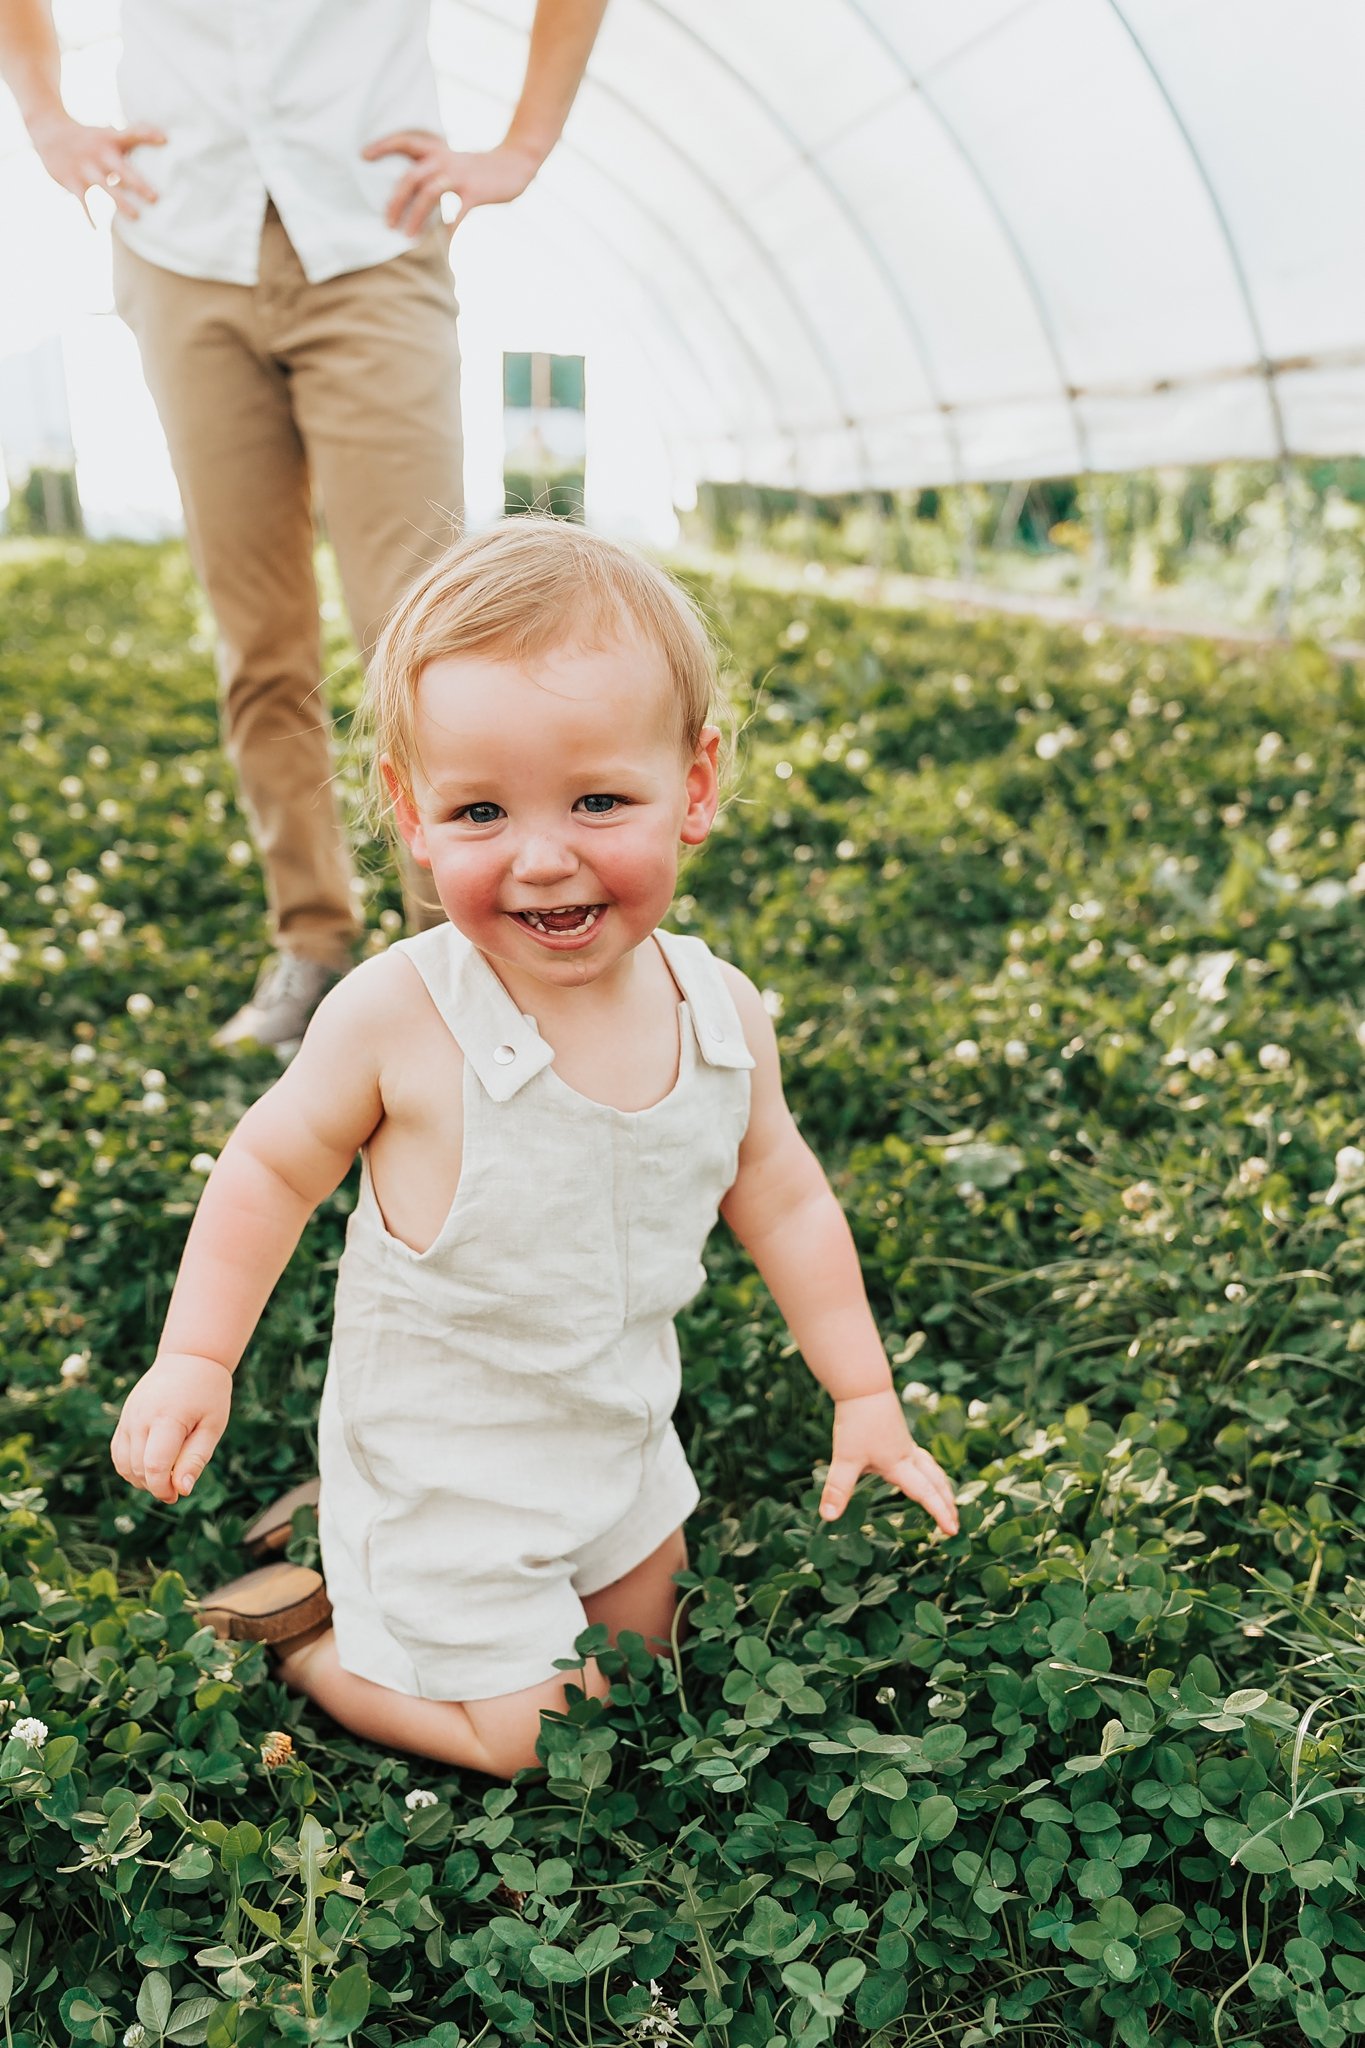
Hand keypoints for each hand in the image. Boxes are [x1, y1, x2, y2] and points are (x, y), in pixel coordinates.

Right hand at [27, 109, 164, 224]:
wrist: (50, 131)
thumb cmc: (91, 138)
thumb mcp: (108, 134)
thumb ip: (133, 139)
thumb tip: (165, 141)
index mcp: (110, 139)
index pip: (131, 134)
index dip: (148, 135)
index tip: (165, 139)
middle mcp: (99, 153)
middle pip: (121, 169)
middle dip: (137, 183)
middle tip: (155, 198)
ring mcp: (85, 167)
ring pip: (105, 187)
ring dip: (121, 203)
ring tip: (137, 217)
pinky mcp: (72, 180)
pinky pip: (82, 201)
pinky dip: (88, 215)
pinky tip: (97, 229)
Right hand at [110, 1354, 231, 1504]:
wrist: (190, 1359)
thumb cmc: (208, 1393)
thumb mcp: (212, 1426)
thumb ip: (195, 1459)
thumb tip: (181, 1490)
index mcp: (167, 1418)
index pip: (154, 1466)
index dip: (162, 1488)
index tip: (176, 1495)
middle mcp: (140, 1418)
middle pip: (137, 1468)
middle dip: (155, 1486)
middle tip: (176, 1487)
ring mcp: (128, 1417)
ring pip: (123, 1464)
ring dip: (141, 1480)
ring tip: (164, 1477)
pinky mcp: (124, 1418)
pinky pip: (117, 1452)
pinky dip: (129, 1467)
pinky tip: (149, 1468)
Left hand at [361, 131, 540, 238]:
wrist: (515, 163)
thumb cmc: (479, 168)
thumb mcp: (453, 160)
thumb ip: (432, 168)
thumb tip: (408, 189)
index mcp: (437, 150)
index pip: (405, 140)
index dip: (383, 145)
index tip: (363, 156)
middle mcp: (444, 160)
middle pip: (411, 176)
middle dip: (395, 201)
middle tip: (386, 223)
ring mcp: (460, 176)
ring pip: (429, 194)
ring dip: (416, 218)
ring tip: (407, 237)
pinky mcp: (475, 192)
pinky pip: (457, 216)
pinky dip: (448, 233)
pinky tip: (443, 249)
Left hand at [821, 1388, 958, 1536]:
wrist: (863, 1386)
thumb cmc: (856, 1421)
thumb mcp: (845, 1459)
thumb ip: (838, 1489)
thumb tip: (829, 1517)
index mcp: (899, 1465)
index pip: (925, 1494)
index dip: (940, 1513)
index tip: (952, 1531)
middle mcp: (907, 1456)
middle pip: (936, 1482)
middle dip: (947, 1504)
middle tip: (956, 1524)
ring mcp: (905, 1444)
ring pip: (932, 1468)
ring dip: (942, 1486)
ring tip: (948, 1499)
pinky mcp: (899, 1434)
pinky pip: (922, 1458)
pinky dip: (930, 1470)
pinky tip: (919, 1470)